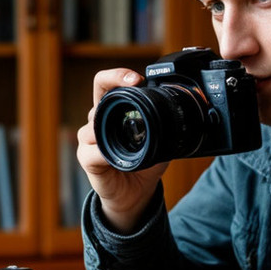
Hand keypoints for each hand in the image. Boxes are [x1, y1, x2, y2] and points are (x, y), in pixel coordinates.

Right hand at [77, 68, 169, 232]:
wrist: (135, 194)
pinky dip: (104, 152)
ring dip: (111, 123)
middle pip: (98, 91)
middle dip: (114, 81)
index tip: (138, 79)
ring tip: (128, 131)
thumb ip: (164, 127)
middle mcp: (98, 120)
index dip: (119, 75)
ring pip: (94, 122)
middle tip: (135, 83)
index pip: (107, 83)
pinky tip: (116, 157)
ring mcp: (89, 139)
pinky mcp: (86, 158)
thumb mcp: (160, 142)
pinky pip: (92, 151)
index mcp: (113, 111)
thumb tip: (183, 117)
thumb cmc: (143, 164)